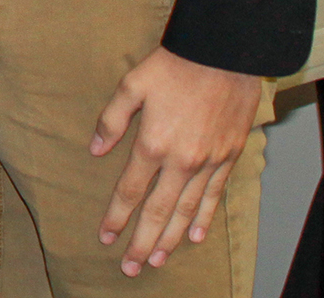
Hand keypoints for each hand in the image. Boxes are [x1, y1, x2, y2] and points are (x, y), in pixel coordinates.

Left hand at [92, 47, 263, 275]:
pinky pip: (214, 195)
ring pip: (187, 211)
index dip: (116, 217)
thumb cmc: (173, 66)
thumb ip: (111, 120)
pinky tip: (194, 236)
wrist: (223, 55)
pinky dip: (203, 218)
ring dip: (170, 239)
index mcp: (153, 144)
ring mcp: (208, 162)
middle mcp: (181, 160)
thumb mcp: (131, 85)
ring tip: (157, 260)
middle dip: (142, 242)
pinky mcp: (228, 157)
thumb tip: (95, 149)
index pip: (130, 191)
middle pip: (158, 211)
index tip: (105, 237)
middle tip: (130, 268)